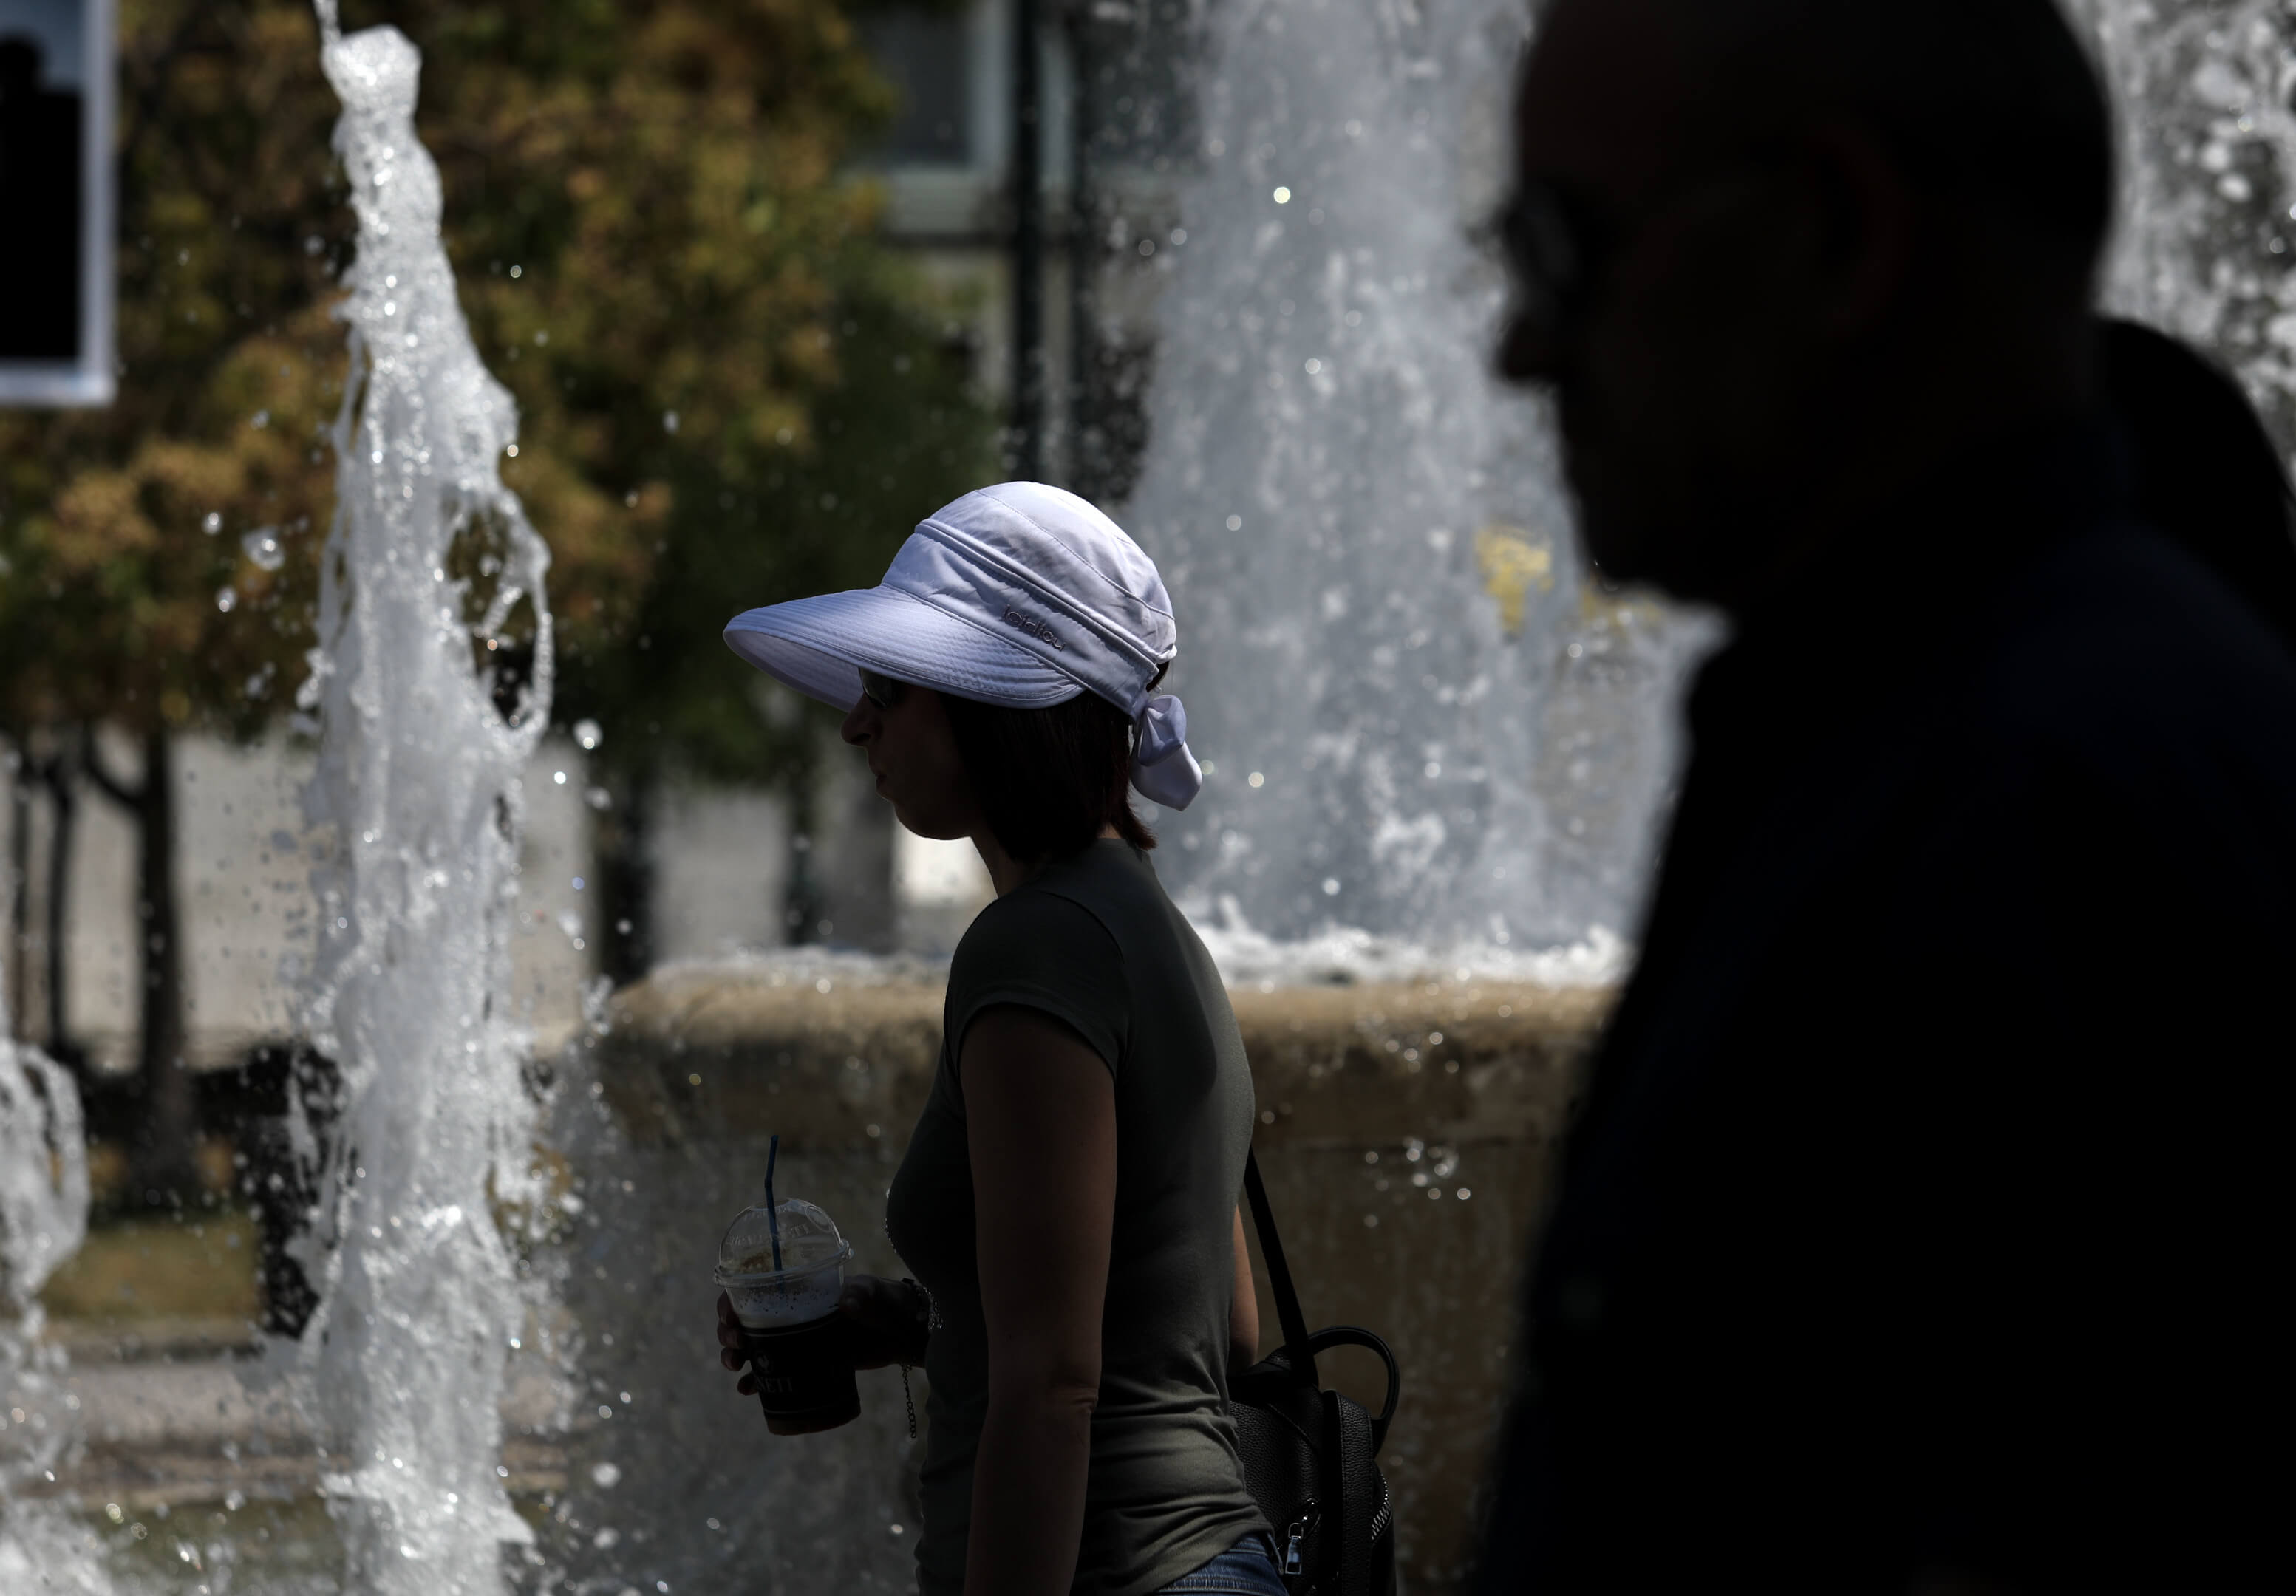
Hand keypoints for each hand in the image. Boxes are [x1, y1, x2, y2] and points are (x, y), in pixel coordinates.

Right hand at [714, 1276, 928, 1390]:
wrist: (904, 1334)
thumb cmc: (887, 1303)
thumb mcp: (875, 1295)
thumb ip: (863, 1296)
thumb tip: (846, 1303)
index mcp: (798, 1288)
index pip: (754, 1289)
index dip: (732, 1301)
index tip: (729, 1316)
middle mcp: (790, 1313)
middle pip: (745, 1320)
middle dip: (729, 1332)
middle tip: (736, 1345)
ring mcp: (796, 1339)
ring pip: (753, 1347)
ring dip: (735, 1357)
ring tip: (736, 1368)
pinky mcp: (805, 1363)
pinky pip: (773, 1372)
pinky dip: (756, 1381)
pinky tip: (747, 1390)